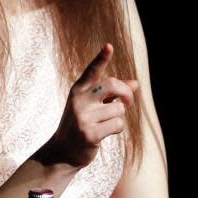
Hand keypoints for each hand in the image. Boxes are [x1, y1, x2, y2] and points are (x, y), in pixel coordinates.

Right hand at [35, 43, 138, 168]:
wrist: (62, 151)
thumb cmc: (80, 124)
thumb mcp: (92, 106)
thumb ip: (112, 94)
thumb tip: (135, 83)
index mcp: (77, 91)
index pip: (92, 71)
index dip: (101, 58)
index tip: (109, 46)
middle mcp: (78, 100)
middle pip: (113, 85)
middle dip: (126, 93)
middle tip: (127, 103)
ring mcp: (83, 116)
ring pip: (119, 109)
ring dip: (118, 117)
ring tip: (105, 124)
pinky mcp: (90, 133)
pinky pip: (117, 125)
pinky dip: (116, 129)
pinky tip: (104, 133)